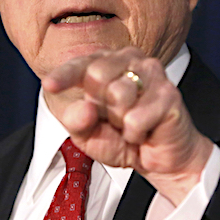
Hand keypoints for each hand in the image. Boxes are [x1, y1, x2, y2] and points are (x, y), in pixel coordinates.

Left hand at [42, 46, 213, 205]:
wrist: (162, 159)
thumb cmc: (126, 139)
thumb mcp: (89, 135)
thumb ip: (76, 121)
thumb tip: (83, 108)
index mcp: (108, 63)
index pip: (81, 64)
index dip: (64, 75)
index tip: (49, 85)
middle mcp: (131, 60)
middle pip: (97, 75)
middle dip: (101, 105)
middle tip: (114, 118)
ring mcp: (153, 73)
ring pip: (118, 94)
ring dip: (119, 121)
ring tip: (130, 124)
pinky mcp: (169, 93)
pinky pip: (136, 118)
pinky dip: (135, 134)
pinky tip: (144, 132)